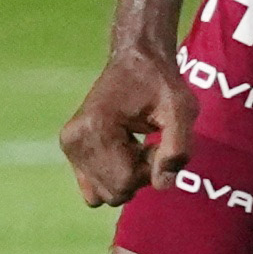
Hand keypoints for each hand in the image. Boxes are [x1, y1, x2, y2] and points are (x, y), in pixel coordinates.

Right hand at [58, 41, 200, 207]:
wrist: (136, 60)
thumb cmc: (161, 83)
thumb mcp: (182, 110)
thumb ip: (178, 148)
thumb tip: (162, 184)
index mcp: (95, 128)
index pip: (125, 182)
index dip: (151, 170)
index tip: (157, 143)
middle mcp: (75, 141)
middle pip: (114, 192)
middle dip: (139, 176)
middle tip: (148, 144)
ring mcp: (69, 146)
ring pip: (104, 193)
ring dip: (127, 177)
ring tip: (136, 145)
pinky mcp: (71, 149)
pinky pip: (94, 186)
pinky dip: (114, 175)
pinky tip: (124, 149)